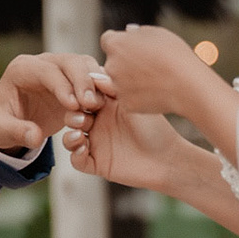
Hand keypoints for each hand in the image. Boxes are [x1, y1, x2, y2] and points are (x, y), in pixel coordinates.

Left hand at [0, 53, 105, 154]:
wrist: (9, 120)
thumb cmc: (1, 121)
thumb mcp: (0, 130)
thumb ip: (16, 132)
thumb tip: (35, 137)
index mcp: (22, 69)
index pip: (46, 71)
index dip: (61, 86)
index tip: (72, 105)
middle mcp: (43, 63)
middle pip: (70, 62)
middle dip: (83, 81)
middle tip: (91, 104)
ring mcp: (61, 68)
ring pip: (86, 65)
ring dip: (97, 83)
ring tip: (100, 104)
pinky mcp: (75, 79)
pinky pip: (93, 76)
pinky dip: (103, 87)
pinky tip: (109, 104)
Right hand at [63, 98, 191, 193]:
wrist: (169, 159)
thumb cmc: (156, 129)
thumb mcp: (133, 104)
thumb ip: (113, 89)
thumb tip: (92, 74)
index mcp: (106, 108)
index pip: (82, 98)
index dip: (79, 97)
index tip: (84, 97)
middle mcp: (99, 125)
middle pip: (72, 117)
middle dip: (72, 115)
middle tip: (81, 117)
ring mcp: (96, 144)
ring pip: (70, 138)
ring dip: (69, 136)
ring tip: (79, 134)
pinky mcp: (97, 163)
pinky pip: (77, 160)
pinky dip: (75, 154)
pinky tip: (83, 149)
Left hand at [97, 25, 211, 117]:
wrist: (188, 85)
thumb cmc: (175, 56)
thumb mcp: (157, 34)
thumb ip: (137, 32)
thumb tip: (128, 32)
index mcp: (115, 44)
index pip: (108, 40)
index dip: (122, 43)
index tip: (135, 48)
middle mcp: (110, 65)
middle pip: (113, 62)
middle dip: (125, 62)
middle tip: (148, 65)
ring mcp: (116, 86)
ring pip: (120, 81)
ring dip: (130, 80)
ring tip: (155, 79)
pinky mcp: (125, 103)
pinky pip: (129, 97)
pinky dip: (139, 96)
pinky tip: (155, 92)